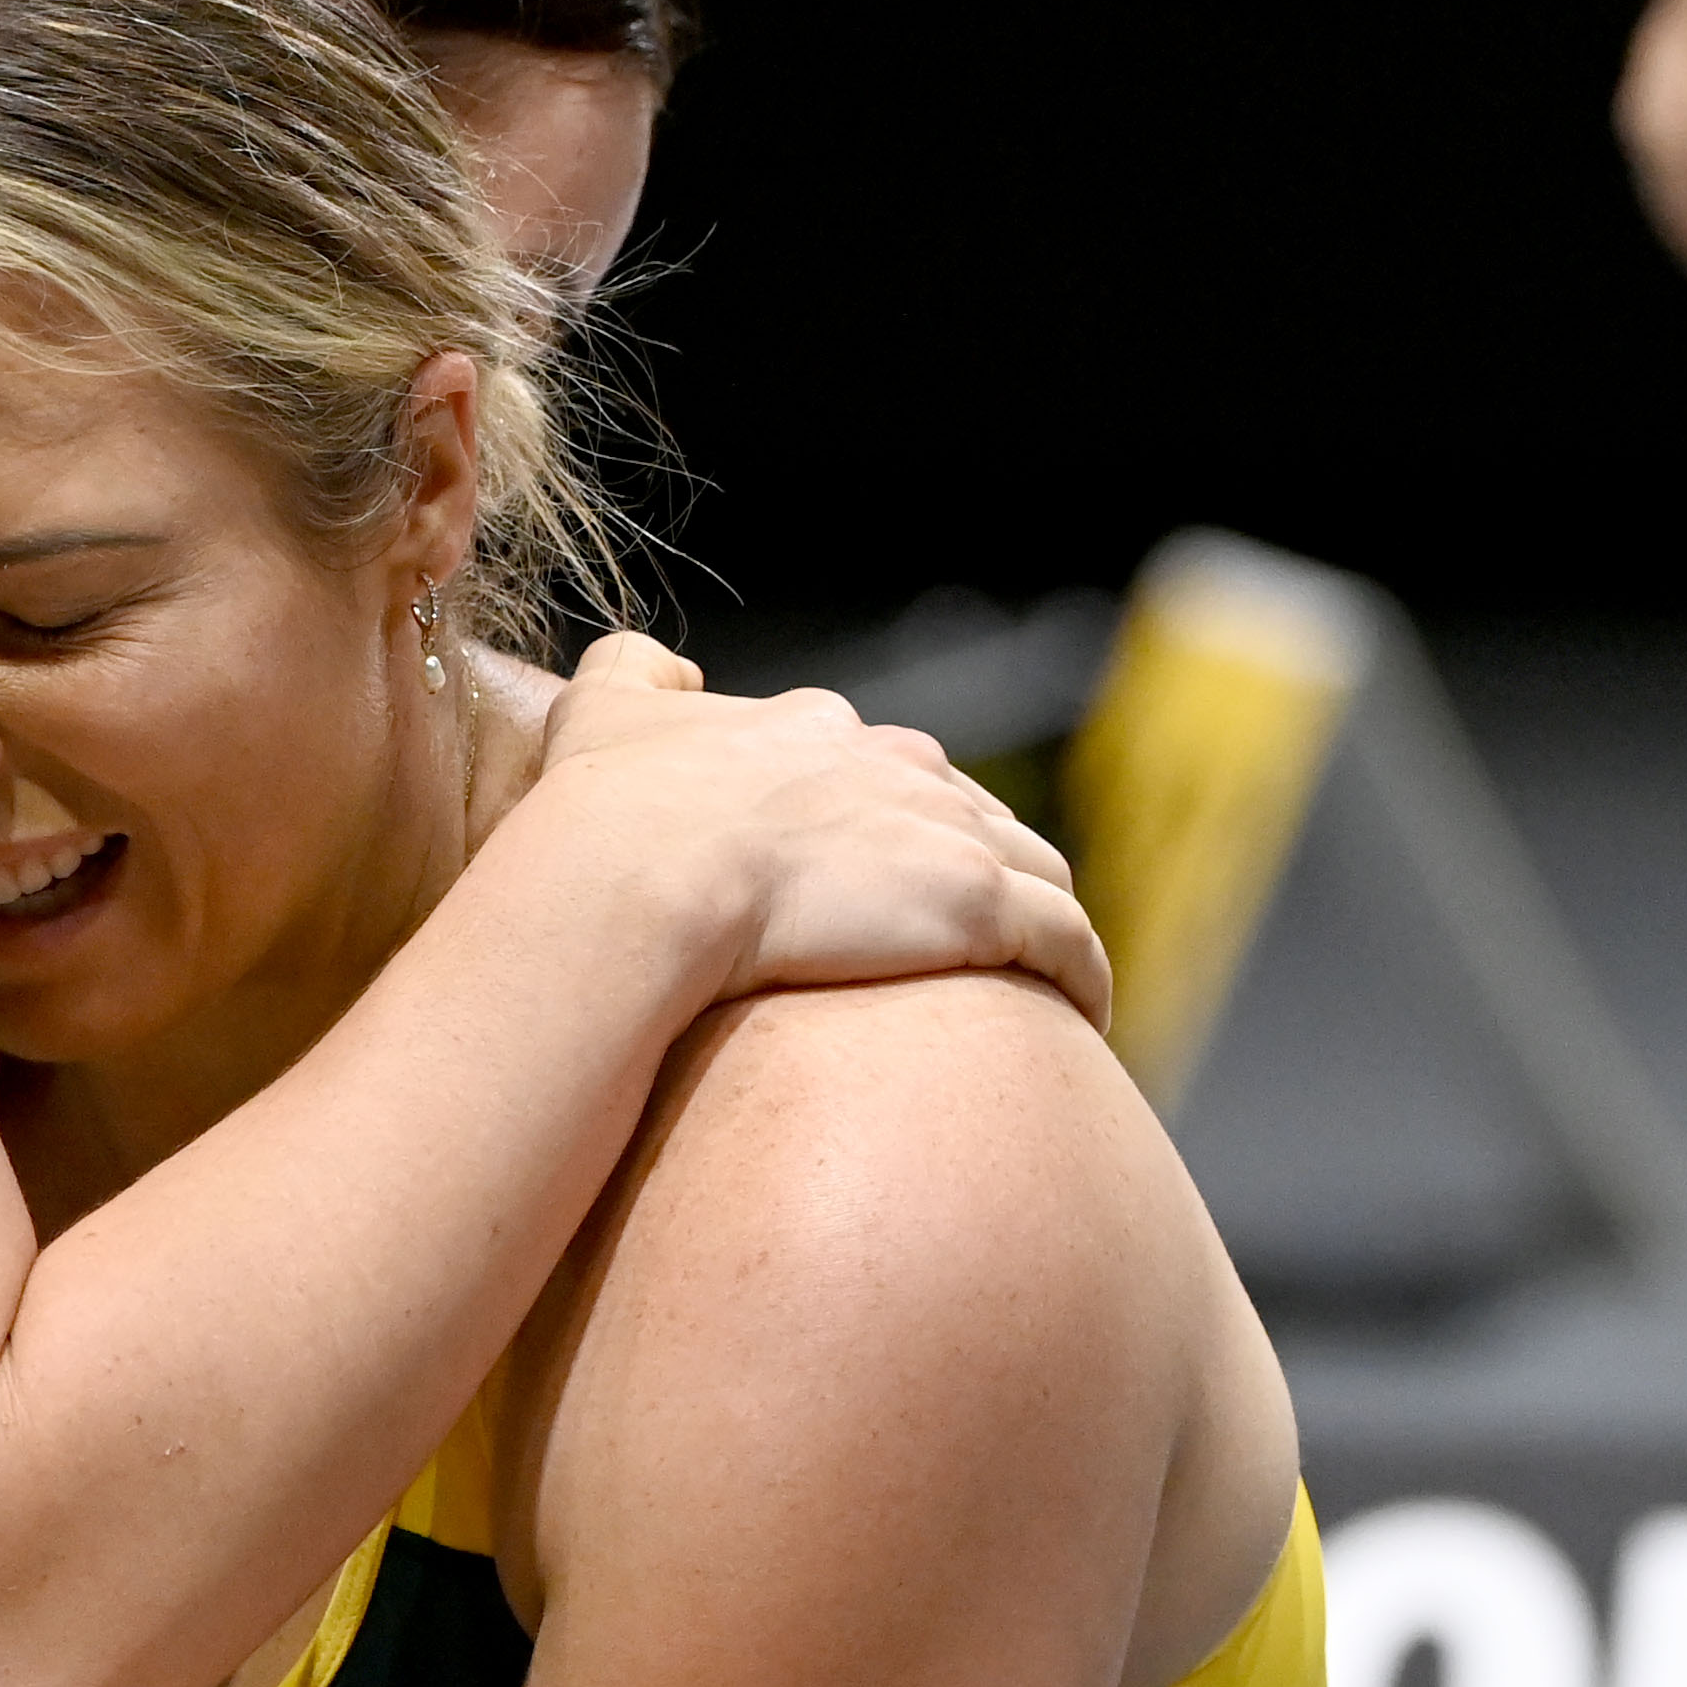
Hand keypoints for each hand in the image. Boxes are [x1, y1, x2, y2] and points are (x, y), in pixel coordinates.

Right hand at [535, 635, 1110, 1027]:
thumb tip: (667, 669)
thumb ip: (631, 673)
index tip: (889, 885)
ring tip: (1037, 990)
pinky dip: (1084, 976)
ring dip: (1044, 924)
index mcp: (821, 731)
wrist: (636, 878)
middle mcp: (900, 768)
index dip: (900, 828)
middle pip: (976, 818)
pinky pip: (1068, 942)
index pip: (895, 774)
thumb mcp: (602, 713)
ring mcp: (948, 833)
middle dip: (978, 872)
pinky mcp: (980, 904)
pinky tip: (1083, 1017)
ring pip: (1038, 872)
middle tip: (962, 946)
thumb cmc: (610, 812)